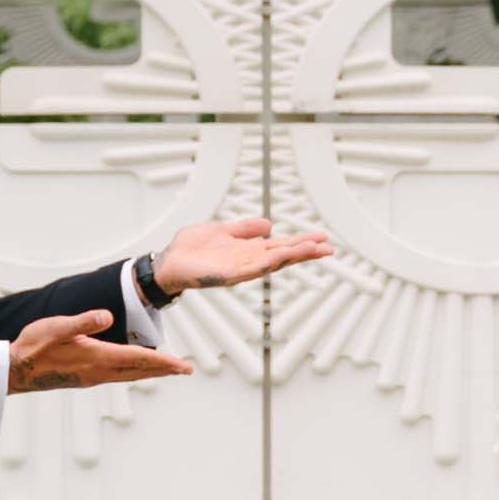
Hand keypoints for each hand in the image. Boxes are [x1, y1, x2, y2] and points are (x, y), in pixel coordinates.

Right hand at [9, 311, 191, 394]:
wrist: (15, 370)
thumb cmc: (34, 346)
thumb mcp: (58, 327)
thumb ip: (83, 321)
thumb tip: (108, 316)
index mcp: (96, 357)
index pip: (138, 359)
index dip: (163, 361)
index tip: (182, 365)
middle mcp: (98, 371)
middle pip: (139, 371)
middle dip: (164, 369)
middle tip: (185, 369)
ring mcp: (91, 377)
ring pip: (129, 376)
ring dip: (150, 372)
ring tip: (166, 369)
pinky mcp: (84, 378)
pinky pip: (117, 376)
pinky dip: (132, 373)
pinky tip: (132, 370)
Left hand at [149, 215, 333, 293]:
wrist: (169, 262)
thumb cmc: (191, 248)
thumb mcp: (221, 230)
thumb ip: (244, 229)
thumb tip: (269, 224)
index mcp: (248, 250)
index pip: (280, 246)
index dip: (301, 242)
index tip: (321, 238)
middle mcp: (249, 261)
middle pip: (283, 255)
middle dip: (306, 251)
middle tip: (329, 247)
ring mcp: (241, 269)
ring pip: (274, 262)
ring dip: (294, 256)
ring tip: (315, 249)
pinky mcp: (229, 275)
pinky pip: (254, 268)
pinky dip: (271, 262)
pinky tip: (284, 255)